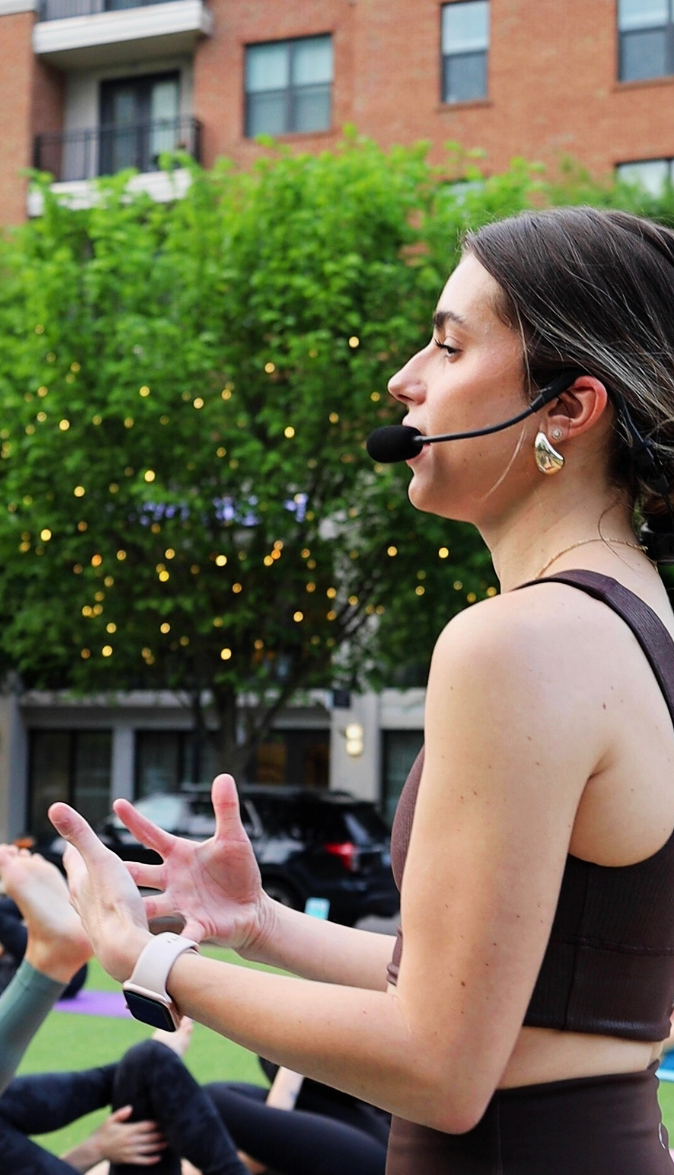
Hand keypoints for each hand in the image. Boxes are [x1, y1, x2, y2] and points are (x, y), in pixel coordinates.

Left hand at [48, 803, 150, 981]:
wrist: (125, 951)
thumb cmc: (113, 904)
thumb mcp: (100, 861)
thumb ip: (80, 835)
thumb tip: (54, 807)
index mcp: (79, 882)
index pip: (72, 858)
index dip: (73, 845)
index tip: (72, 836)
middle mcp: (83, 902)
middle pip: (81, 880)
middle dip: (85, 867)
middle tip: (89, 856)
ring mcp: (97, 920)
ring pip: (95, 899)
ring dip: (101, 888)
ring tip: (110, 881)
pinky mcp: (112, 934)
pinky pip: (112, 914)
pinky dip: (116, 906)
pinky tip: (126, 910)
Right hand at [94, 1105, 166, 1164]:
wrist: (95, 1149)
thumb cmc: (103, 1132)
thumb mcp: (110, 1120)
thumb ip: (121, 1113)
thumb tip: (131, 1107)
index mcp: (128, 1130)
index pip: (146, 1126)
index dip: (156, 1124)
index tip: (165, 1121)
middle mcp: (131, 1141)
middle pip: (150, 1137)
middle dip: (161, 1134)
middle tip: (172, 1131)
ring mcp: (130, 1152)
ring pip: (148, 1149)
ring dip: (159, 1146)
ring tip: (169, 1142)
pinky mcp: (128, 1160)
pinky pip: (142, 1161)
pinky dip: (151, 1160)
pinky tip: (159, 1157)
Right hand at [112, 774, 269, 952]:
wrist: (252, 910)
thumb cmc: (239, 872)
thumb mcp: (234, 839)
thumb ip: (226, 810)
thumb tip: (224, 776)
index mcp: (179, 855)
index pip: (151, 835)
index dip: (136, 820)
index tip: (117, 803)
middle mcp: (172, 880)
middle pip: (138, 874)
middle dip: (118, 872)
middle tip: (93, 866)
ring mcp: (180, 904)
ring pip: (150, 906)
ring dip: (136, 910)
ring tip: (116, 913)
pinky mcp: (196, 925)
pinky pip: (183, 933)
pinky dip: (175, 940)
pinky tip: (163, 950)